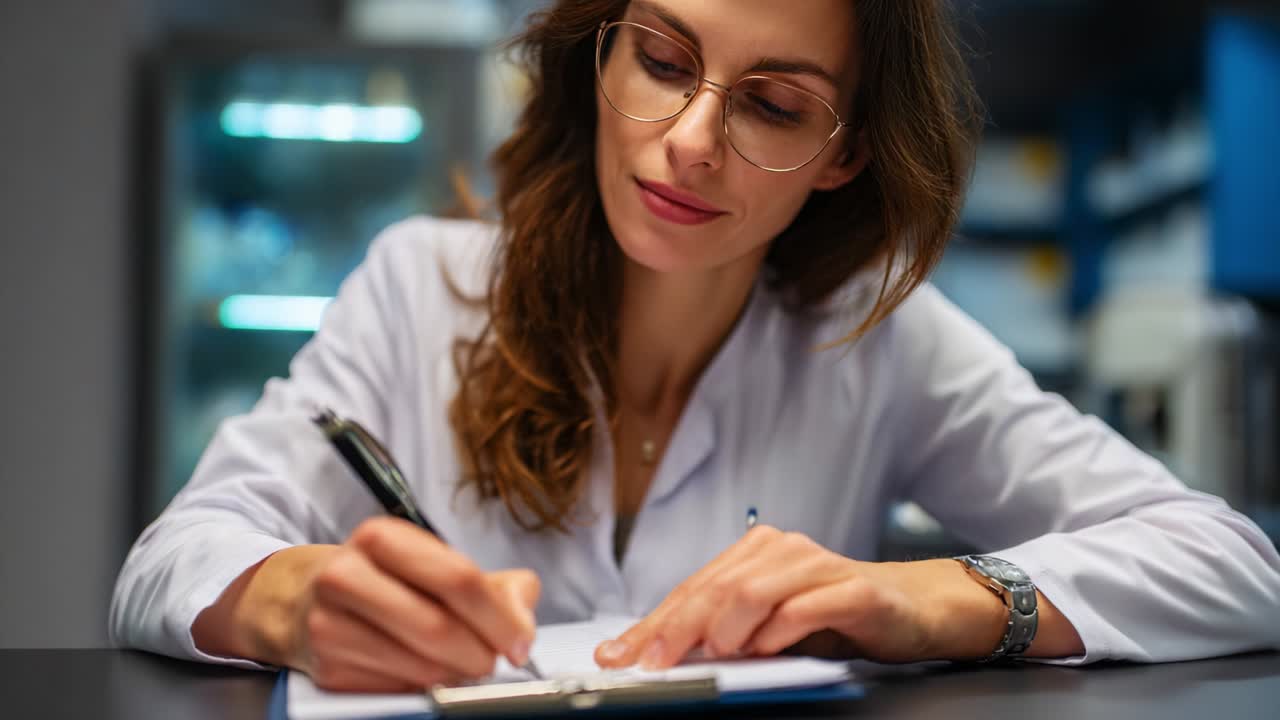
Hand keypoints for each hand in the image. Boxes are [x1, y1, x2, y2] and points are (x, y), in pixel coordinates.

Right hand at [194, 517, 539, 691]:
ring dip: (455, 675)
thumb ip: (494, 584)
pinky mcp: (328, 669)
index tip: (520, 639)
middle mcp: (348, 576)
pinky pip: (396, 690)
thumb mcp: (434, 562)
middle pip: (438, 627)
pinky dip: (424, 688)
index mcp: (382, 538)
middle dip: (480, 652)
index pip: (457, 578)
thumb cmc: (383, 579)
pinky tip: (427, 672)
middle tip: (495, 660)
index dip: (499, 616)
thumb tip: (523, 614)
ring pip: (419, 666)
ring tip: (463, 664)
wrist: (301, 598)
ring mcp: (331, 625)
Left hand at [592, 525, 1006, 669]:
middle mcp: (781, 550)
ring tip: (717, 654)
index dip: (653, 625)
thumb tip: (659, 654)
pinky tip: (765, 649)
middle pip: (714, 589)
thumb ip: (723, 631)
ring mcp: (816, 565)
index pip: (692, 589)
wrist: (910, 607)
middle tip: (654, 664)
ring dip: (726, 629)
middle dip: (675, 630)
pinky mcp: (851, 588)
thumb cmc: (833, 615)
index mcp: (754, 553)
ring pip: (752, 592)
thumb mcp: (769, 625)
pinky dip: (777, 631)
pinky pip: (804, 607)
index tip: (619, 656)